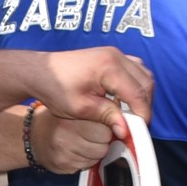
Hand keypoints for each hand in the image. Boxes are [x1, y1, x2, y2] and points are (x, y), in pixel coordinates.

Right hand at [27, 105, 112, 173]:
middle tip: (94, 133)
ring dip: (97, 150)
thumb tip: (121, 118)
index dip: (109, 124)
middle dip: (104, 138)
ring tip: (85, 142)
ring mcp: (65, 153)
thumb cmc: (57, 122)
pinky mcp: (65, 166)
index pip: (105, 125)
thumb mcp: (74, 109)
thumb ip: (96, 112)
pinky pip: (89, 165)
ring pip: (99, 155)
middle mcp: (66, 135)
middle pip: (104, 142)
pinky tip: (78, 152)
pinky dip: (88, 159)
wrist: (34, 137)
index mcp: (70, 118)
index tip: (107, 124)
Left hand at [28, 47, 155, 132]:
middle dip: (144, 105)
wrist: (40, 71)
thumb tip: (126, 130)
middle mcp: (116, 56)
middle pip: (146, 82)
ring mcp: (115, 54)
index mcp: (109, 67)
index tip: (138, 131)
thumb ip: (107, 116)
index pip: (138, 93)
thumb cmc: (55, 88)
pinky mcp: (111, 56)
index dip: (142, 115)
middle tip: (136, 124)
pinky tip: (124, 100)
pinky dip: (135, 85)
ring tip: (131, 113)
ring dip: (142, 94)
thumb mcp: (81, 108)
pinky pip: (135, 69)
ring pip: (144, 74)